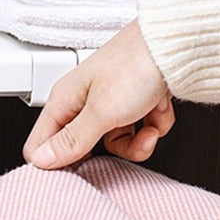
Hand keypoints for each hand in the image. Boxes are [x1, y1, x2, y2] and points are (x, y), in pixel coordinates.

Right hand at [23, 19, 173, 168]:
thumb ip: (72, 140)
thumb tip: (41, 160)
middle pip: (83, 148)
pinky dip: (154, 124)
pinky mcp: (137, 103)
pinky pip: (139, 130)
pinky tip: (158, 109)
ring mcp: (112, 102)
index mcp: (65, 99)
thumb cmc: (137, 64)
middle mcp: (85, 101)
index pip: (41, 144)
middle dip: (107, 153)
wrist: (178, 44)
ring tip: (148, 129)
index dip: (54, 164)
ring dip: (138, 141)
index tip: (76, 175)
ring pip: (117, 142)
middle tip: (120, 146)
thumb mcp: (101, 111)